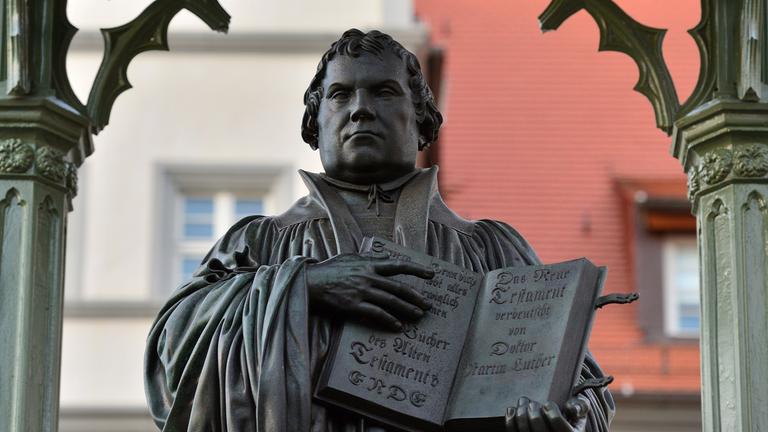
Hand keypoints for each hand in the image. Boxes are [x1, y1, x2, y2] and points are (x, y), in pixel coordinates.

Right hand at [306, 254, 433, 329]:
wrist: (311, 283)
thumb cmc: (330, 270)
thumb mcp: (350, 258)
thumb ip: (368, 259)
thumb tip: (384, 258)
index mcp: (368, 264)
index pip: (398, 265)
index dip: (416, 269)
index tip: (431, 274)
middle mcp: (368, 277)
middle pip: (399, 287)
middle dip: (416, 296)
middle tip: (428, 304)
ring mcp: (362, 291)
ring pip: (391, 301)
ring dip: (407, 309)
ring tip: (418, 315)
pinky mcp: (354, 306)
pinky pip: (376, 314)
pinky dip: (389, 320)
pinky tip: (398, 326)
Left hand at [505, 396, 588, 431]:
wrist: (559, 430)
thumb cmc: (570, 420)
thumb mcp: (581, 413)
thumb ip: (581, 406)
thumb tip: (569, 408)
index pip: (560, 427)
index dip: (552, 413)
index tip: (548, 404)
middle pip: (540, 430)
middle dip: (534, 412)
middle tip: (532, 403)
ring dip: (521, 414)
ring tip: (523, 402)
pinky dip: (510, 421)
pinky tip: (512, 410)